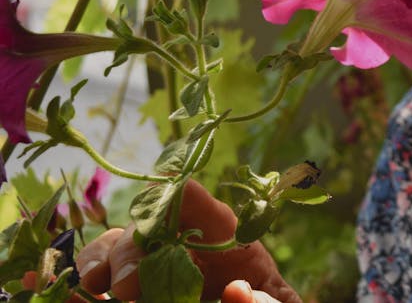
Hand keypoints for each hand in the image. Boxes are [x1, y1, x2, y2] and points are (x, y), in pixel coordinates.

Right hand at [75, 181, 299, 301]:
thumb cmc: (263, 299)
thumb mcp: (275, 301)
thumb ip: (267, 299)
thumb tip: (236, 292)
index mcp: (221, 232)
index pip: (190, 195)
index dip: (171, 194)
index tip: (156, 210)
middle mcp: (179, 240)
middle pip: (145, 226)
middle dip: (131, 252)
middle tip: (129, 288)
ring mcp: (149, 264)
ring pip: (111, 249)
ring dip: (97, 265)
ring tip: (94, 288)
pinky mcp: (127, 288)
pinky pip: (94, 280)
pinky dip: (75, 283)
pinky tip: (61, 291)